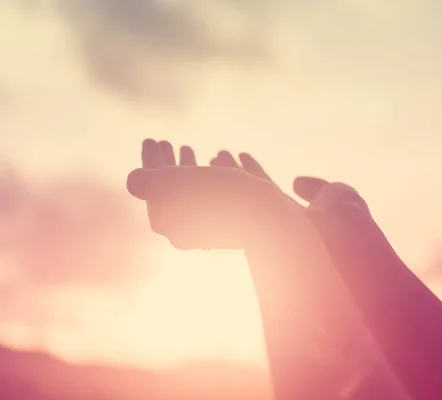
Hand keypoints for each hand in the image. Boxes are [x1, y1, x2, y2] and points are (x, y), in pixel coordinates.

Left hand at [127, 139, 289, 249]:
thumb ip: (150, 180)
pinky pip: (217, 196)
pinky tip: (218, 160)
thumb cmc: (223, 197)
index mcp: (168, 223)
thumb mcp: (177, 182)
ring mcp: (212, 230)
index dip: (149, 162)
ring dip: (187, 170)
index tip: (152, 139)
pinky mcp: (235, 224)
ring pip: (194, 194)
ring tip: (187, 149)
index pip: (151, 189)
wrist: (271, 219)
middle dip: (166, 165)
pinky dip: (213, 176)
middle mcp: (187, 231)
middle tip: (166, 142)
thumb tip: (132, 181)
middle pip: (170, 194)